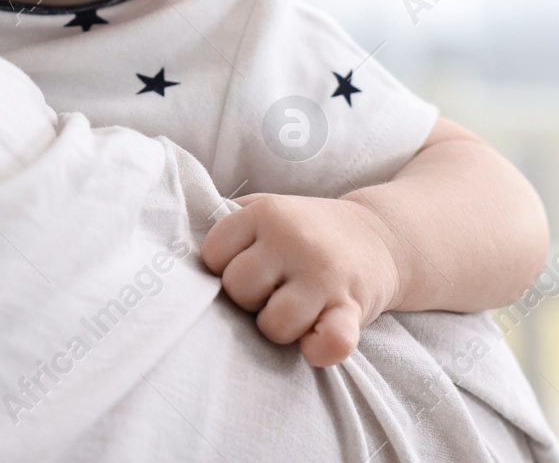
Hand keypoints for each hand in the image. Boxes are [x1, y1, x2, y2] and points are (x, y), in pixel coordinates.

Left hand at [200, 192, 402, 366]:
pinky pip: (331, 342)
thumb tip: (177, 252)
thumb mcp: (267, 209)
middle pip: (239, 290)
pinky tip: (315, 340)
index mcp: (265, 213)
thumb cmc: (306, 231)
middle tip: (273, 288)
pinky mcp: (353, 307)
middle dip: (250, 298)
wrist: (381, 236)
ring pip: (274, 323)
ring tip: (293, 309)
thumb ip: (228, 225)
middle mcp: (294, 240)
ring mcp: (324, 274)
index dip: (222, 268)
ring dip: (279, 327)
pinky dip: (320, 350)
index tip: (245, 264)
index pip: (213, 255)